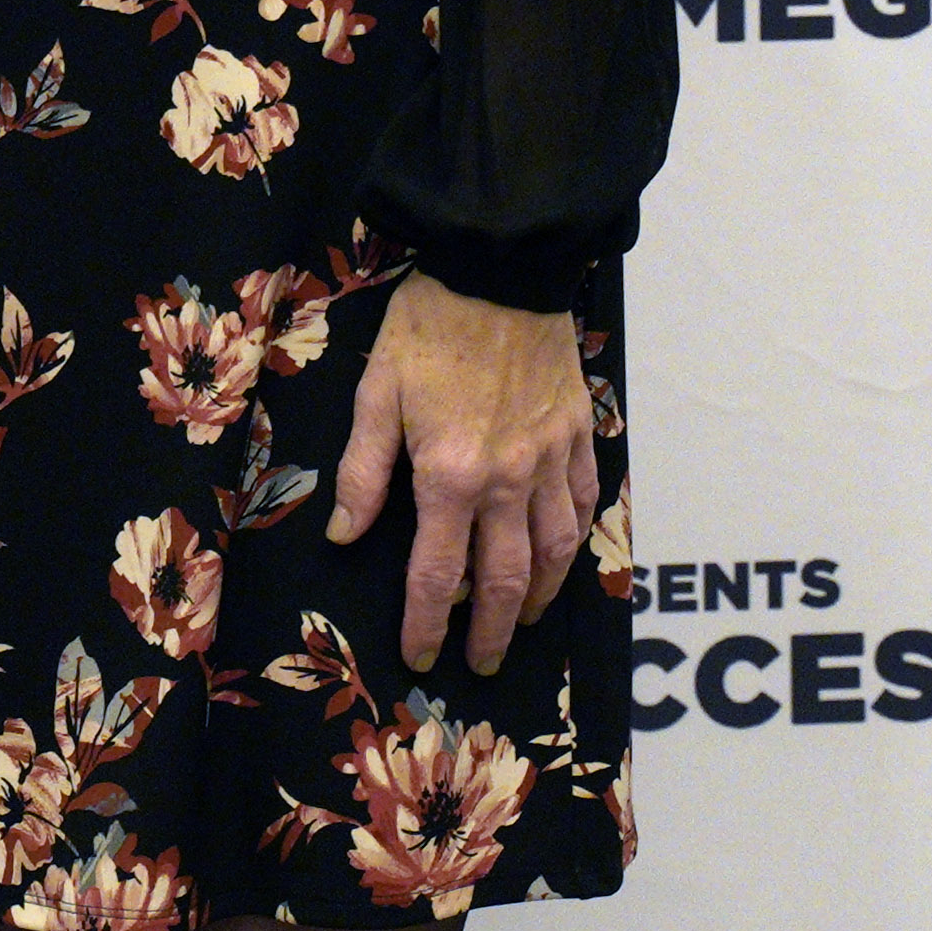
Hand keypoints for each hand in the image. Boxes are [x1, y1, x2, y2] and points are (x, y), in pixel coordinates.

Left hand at [327, 276, 598, 677]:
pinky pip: (586, 504)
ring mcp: (552, 460)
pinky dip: (577, 539)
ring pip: (555, 552)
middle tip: (480, 663)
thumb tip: (346, 535)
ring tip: (521, 621)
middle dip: (489, 631)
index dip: (427, 623)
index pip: (438, 574)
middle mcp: (508, 480)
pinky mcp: (579, 435)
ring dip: (538, 597)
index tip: (421, 655)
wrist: (500, 267)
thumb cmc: (429, 327)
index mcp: (450, 475)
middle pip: (504, 579)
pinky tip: (565, 555)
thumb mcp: (377, 395)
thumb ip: (364, 473)